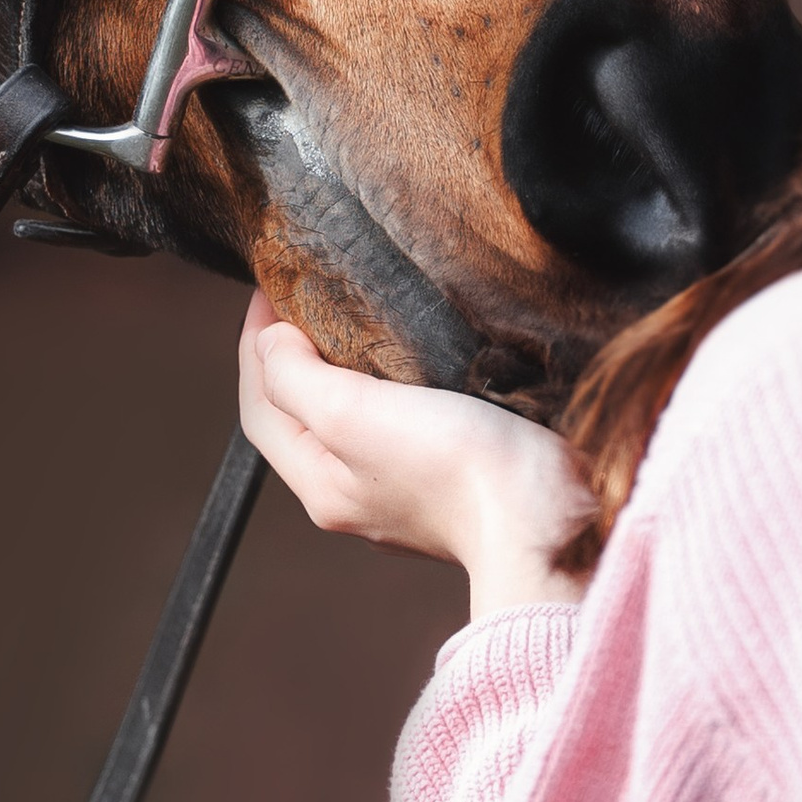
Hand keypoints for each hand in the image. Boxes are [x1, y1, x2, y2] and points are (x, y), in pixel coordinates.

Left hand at [237, 293, 593, 618]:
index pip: (260, 408)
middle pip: (300, 415)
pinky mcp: (451, 477)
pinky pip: (398, 421)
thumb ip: (295, 378)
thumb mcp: (351, 414)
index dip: (253, 343)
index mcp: (321, 486)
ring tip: (351, 313)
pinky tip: (408, 355)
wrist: (548, 516)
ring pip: (350, 418)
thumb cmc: (452, 468)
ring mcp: (405, 490)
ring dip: (341, 367)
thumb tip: (271, 342)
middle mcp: (356, 494)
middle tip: (304, 295)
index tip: (269, 285)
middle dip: (291, 356)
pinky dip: (388, 382)